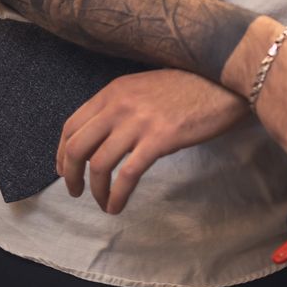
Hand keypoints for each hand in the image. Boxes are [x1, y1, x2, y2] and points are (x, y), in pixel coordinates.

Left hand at [56, 69, 247, 212]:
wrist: (223, 81)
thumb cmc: (188, 86)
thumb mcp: (144, 87)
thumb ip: (121, 106)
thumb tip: (101, 137)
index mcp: (113, 91)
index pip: (71, 125)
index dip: (62, 153)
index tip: (64, 170)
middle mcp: (119, 104)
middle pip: (77, 146)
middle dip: (70, 175)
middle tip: (75, 191)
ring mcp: (138, 122)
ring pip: (99, 164)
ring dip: (96, 191)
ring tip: (103, 203)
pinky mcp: (159, 139)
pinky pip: (126, 175)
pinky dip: (117, 196)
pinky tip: (118, 205)